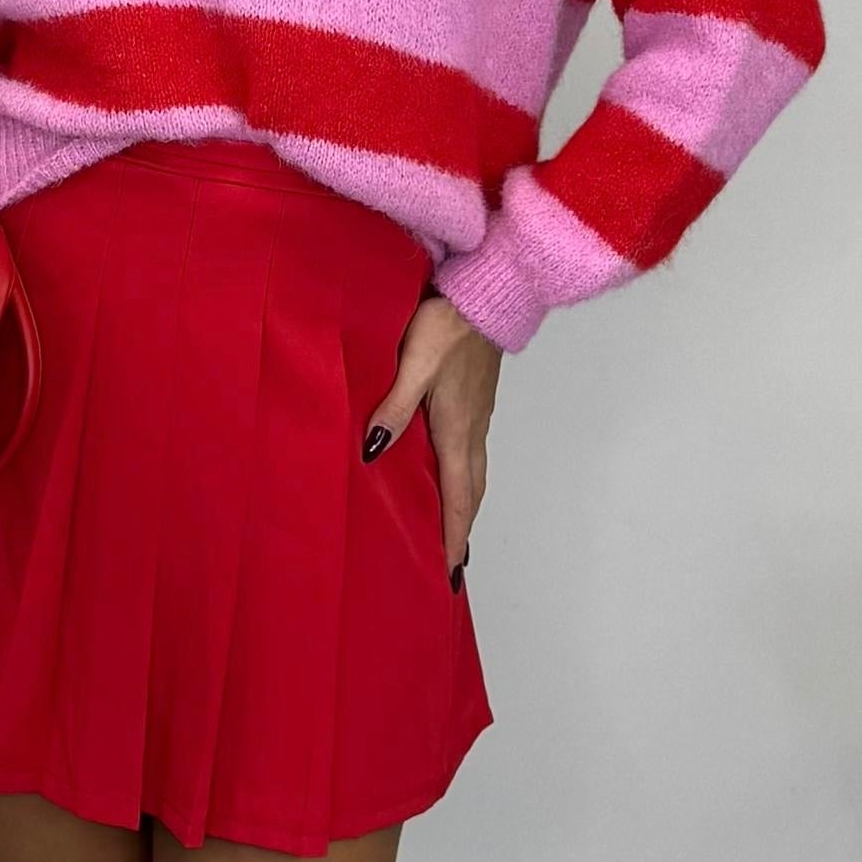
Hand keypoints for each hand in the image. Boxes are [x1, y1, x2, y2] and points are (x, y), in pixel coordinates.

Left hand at [365, 293, 499, 581]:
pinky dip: (466, 477)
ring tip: (455, 530)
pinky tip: (452, 472)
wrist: (488, 289)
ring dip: (466, 505)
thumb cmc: (449, 322)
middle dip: (462, 530)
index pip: (457, 497)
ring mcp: (478, 414)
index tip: (449, 572)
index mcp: (457, 429)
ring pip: (475, 472)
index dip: (452, 535)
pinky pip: (474, 452)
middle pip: (471, 492)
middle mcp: (473, 429)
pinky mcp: (477, 399)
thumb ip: (394, 407)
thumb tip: (373, 452)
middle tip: (453, 565)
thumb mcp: (414, 363)